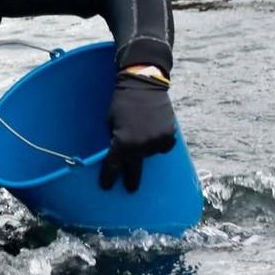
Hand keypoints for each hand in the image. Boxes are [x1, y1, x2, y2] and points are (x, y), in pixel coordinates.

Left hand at [100, 72, 176, 191]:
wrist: (143, 84)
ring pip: (150, 155)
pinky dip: (159, 143)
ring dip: (146, 150)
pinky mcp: (169, 136)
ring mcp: (156, 142)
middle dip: (131, 180)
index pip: (113, 166)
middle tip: (131, 189)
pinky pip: (163, 147)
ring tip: (144, 135)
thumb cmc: (121, 102)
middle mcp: (139, 146)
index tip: (106, 187)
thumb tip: (118, 154)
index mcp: (122, 143)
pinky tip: (155, 133)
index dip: (108, 178)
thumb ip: (114, 139)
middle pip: (134, 169)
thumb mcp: (110, 122)